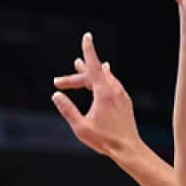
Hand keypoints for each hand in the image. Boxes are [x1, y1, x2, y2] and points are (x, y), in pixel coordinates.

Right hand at [51, 32, 141, 158]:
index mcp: (104, 93)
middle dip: (75, 77)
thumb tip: (56, 95)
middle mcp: (115, 90)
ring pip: (103, 78)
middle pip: (93, 75)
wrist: (129, 149)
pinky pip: (112, 83)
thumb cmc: (105, 140)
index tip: (87, 36)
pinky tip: (104, 74)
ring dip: (89, 75)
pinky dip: (101, 78)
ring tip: (79, 65)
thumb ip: (67, 110)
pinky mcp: (124, 101)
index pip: (94, 66)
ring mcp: (121, 95)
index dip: (89, 50)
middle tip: (58, 82)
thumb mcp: (80, 127)